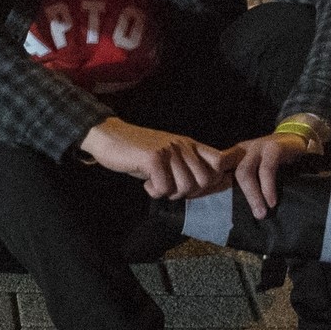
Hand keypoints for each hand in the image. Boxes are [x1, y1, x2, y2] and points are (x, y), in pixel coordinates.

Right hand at [84, 119, 230, 200]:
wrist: (109, 136)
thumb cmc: (140, 152)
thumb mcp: (169, 156)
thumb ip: (190, 166)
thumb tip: (219, 181)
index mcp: (190, 144)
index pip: (220, 161)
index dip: (216, 179)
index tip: (200, 187)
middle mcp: (183, 145)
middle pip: (205, 180)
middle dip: (189, 192)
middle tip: (171, 188)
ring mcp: (169, 150)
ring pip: (185, 186)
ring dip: (170, 193)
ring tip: (157, 184)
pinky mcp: (153, 157)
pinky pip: (164, 188)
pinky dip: (154, 192)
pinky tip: (146, 183)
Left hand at [218, 132, 308, 220]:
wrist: (299, 137)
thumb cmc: (279, 159)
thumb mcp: (259, 167)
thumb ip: (250, 182)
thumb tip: (248, 210)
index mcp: (236, 156)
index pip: (219, 169)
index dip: (217, 185)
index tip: (225, 205)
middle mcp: (244, 150)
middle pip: (235, 173)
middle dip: (246, 197)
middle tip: (257, 216)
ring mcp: (258, 147)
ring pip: (246, 171)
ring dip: (254, 195)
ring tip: (262, 212)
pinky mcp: (274, 147)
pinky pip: (267, 168)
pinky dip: (268, 187)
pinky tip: (272, 201)